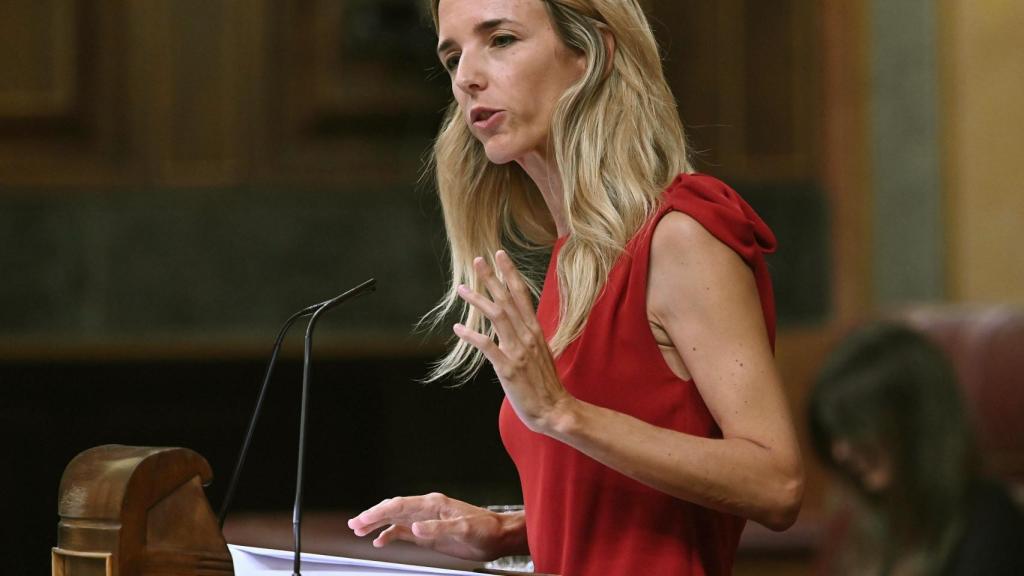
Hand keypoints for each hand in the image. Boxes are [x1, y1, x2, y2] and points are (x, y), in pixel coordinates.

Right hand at [346, 493, 524, 560]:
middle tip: (355, 524)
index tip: (364, 519)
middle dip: (373, 516)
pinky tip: (380, 541)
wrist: (498, 536)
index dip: (380, 512)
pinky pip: (405, 531)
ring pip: (396, 519)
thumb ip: (438, 528)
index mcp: (433, 504)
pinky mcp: (430, 533)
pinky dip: (391, 535)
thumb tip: (414, 527)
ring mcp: (427, 521)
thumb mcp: (464, 529)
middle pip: (394, 509)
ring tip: (359, 530)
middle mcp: (427, 510)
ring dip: (378, 524)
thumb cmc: (485, 529)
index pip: (400, 505)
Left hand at [454, 251, 574, 433]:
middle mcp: (527, 336)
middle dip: (491, 278)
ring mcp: (518, 351)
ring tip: (461, 288)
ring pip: (497, 317)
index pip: (522, 294)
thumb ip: (526, 337)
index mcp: (535, 330)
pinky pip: (488, 346)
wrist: (554, 409)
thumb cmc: (545, 383)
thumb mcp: (539, 353)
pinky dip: (472, 336)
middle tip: (477, 260)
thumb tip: (514, 325)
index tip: (500, 255)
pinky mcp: (508, 368)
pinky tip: (458, 328)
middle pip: (507, 300)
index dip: (510, 273)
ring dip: (478, 300)